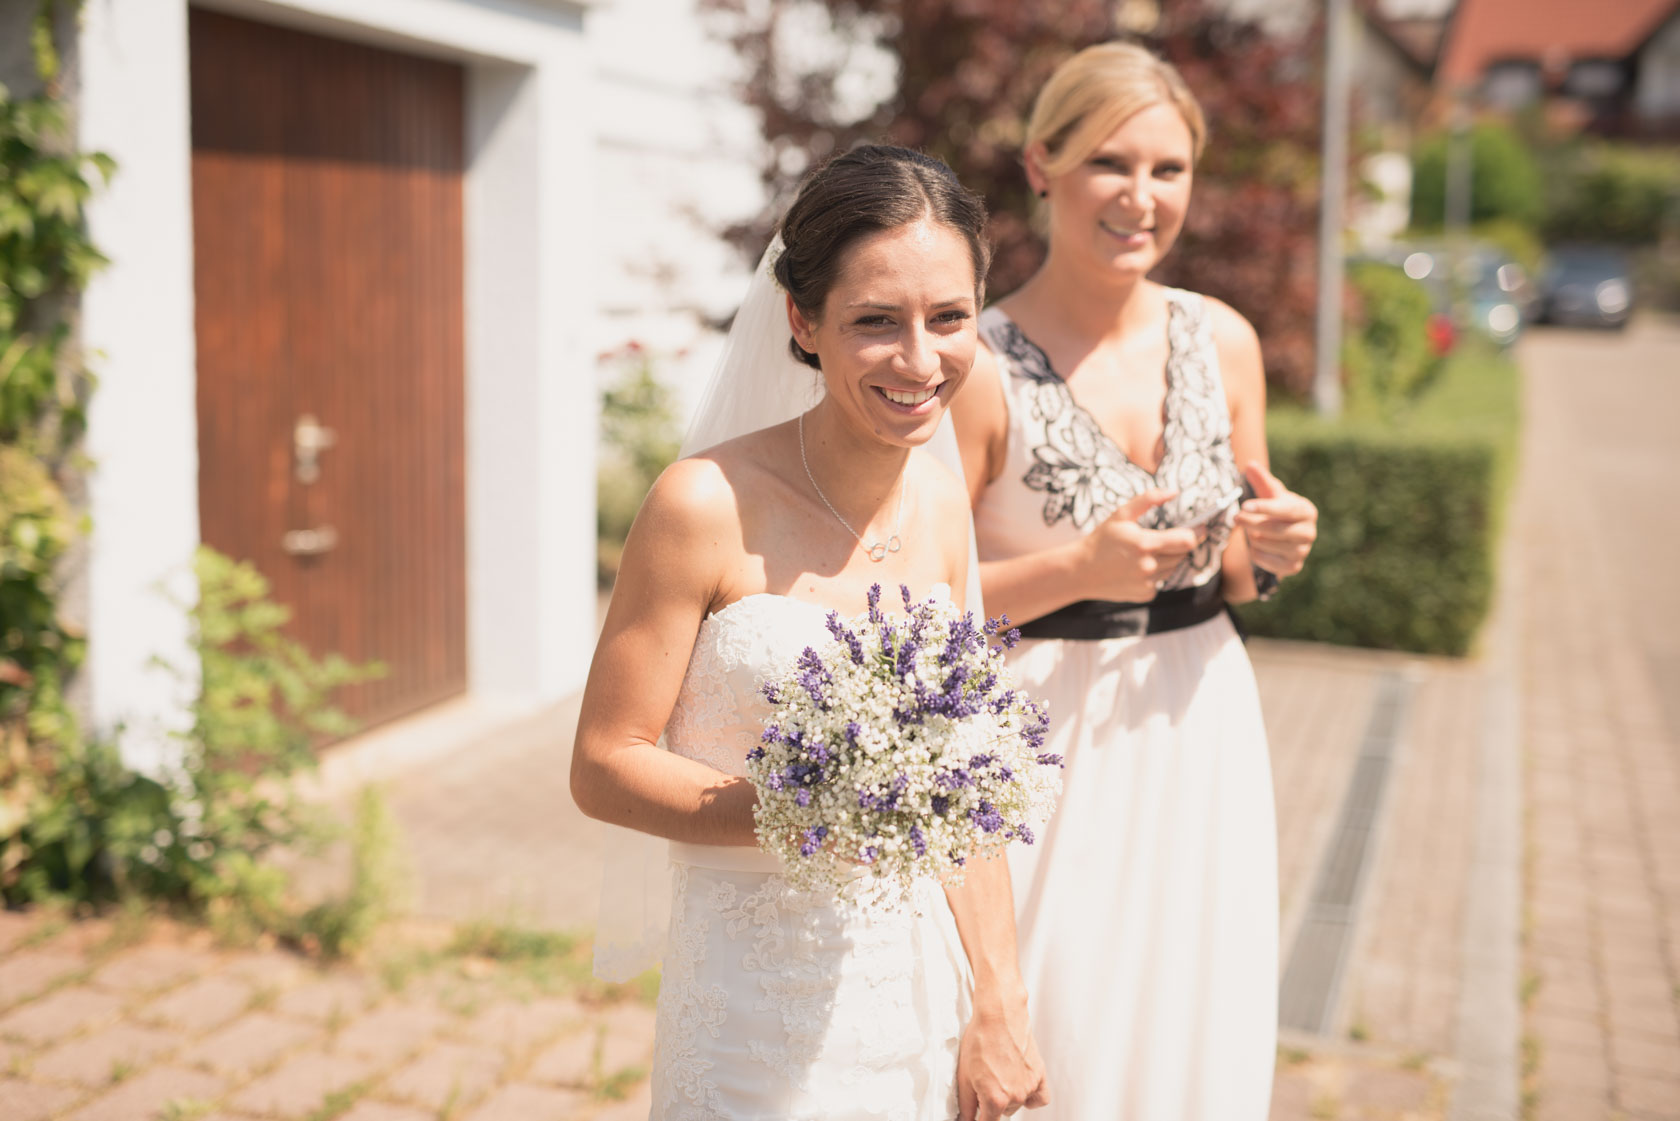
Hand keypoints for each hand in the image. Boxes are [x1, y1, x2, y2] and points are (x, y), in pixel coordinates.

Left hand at [956, 997, 1049, 1120]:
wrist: (999, 1014)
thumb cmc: (980, 1039)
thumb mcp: (964, 1075)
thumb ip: (966, 1104)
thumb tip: (966, 1120)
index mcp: (994, 1099)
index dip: (979, 1119)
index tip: (977, 1114)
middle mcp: (1015, 1097)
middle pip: (1001, 1112)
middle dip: (992, 1102)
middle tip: (984, 1079)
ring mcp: (1029, 1086)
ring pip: (1017, 1104)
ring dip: (1009, 1095)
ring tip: (999, 1070)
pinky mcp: (1039, 1075)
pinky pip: (1039, 1098)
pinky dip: (1031, 1096)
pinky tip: (1020, 1085)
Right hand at [1077, 488, 1202, 601]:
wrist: (1080, 571)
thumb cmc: (1101, 539)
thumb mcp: (1121, 514)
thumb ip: (1148, 499)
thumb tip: (1174, 492)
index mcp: (1145, 544)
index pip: (1187, 541)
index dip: (1195, 533)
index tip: (1199, 527)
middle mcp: (1149, 566)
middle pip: (1182, 554)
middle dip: (1178, 545)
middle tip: (1165, 538)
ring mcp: (1147, 583)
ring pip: (1173, 568)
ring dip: (1168, 559)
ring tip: (1147, 553)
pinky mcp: (1145, 594)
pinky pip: (1161, 582)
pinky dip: (1156, 574)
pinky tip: (1138, 568)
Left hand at [1235, 462, 1316, 576]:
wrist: (1283, 538)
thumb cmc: (1277, 510)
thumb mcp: (1270, 494)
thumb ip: (1262, 480)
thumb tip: (1250, 465)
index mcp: (1306, 511)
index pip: (1285, 510)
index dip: (1264, 508)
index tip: (1244, 506)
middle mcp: (1309, 532)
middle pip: (1274, 529)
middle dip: (1251, 523)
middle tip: (1236, 517)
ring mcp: (1303, 551)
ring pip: (1266, 544)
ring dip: (1252, 537)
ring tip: (1250, 531)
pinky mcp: (1293, 567)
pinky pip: (1265, 560)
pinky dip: (1255, 553)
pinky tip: (1255, 546)